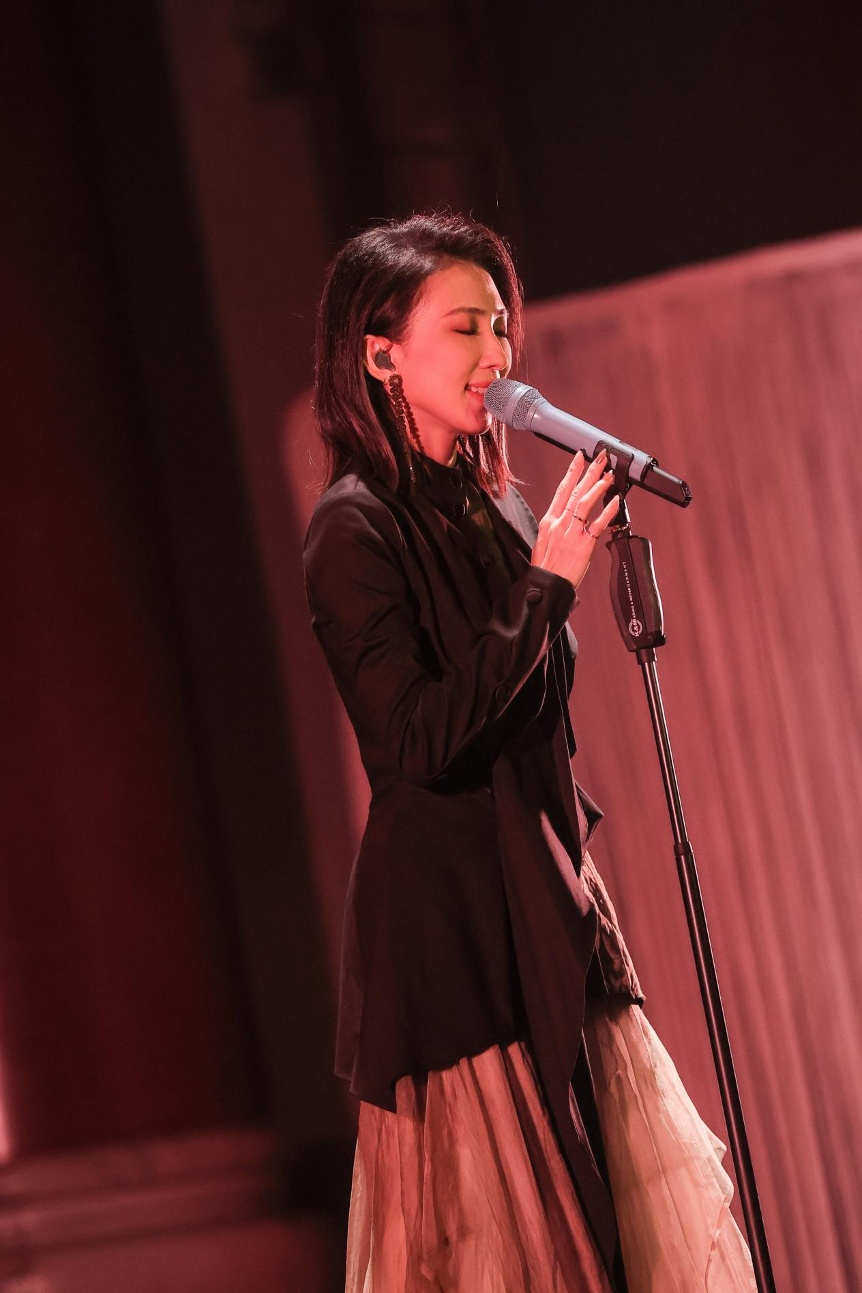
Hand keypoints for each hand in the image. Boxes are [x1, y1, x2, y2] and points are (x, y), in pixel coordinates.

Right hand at [531, 450, 619, 589]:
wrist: (545, 586)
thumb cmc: (545, 568)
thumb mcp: (543, 542)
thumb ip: (555, 527)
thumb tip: (564, 516)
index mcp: (549, 521)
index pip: (562, 490)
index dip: (572, 471)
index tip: (579, 457)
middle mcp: (560, 524)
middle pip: (575, 491)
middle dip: (589, 471)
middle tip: (600, 457)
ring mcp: (571, 533)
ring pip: (585, 503)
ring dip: (598, 486)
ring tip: (609, 474)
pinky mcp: (583, 545)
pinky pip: (597, 524)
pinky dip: (607, 511)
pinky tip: (615, 500)